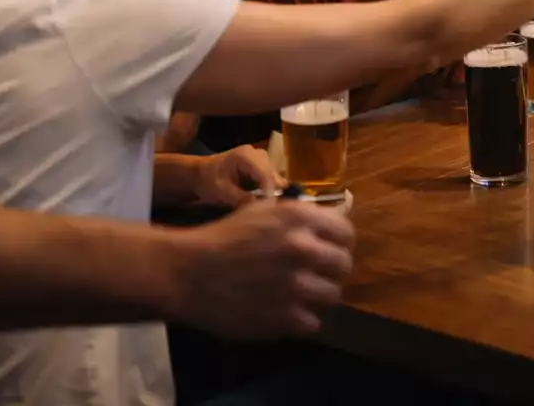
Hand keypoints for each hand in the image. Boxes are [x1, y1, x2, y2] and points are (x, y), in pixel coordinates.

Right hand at [173, 200, 353, 338]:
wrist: (188, 272)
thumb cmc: (223, 237)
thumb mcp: (262, 211)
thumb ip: (299, 216)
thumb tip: (331, 224)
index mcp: (299, 218)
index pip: (346, 232)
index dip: (339, 241)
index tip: (329, 249)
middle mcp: (303, 249)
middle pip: (343, 264)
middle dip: (331, 269)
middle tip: (316, 274)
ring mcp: (296, 286)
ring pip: (333, 295)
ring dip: (319, 295)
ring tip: (300, 295)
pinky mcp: (285, 318)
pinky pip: (313, 322)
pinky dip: (301, 319)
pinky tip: (285, 311)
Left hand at [193, 145, 280, 206]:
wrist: (202, 173)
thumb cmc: (209, 181)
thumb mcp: (222, 192)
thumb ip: (242, 198)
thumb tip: (262, 208)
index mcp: (246, 156)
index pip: (265, 174)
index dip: (270, 192)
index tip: (269, 209)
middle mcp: (258, 154)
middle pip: (274, 175)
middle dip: (272, 193)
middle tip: (266, 211)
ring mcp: (262, 159)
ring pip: (276, 178)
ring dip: (271, 193)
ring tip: (263, 207)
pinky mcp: (263, 166)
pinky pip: (272, 180)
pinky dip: (269, 191)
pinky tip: (261, 201)